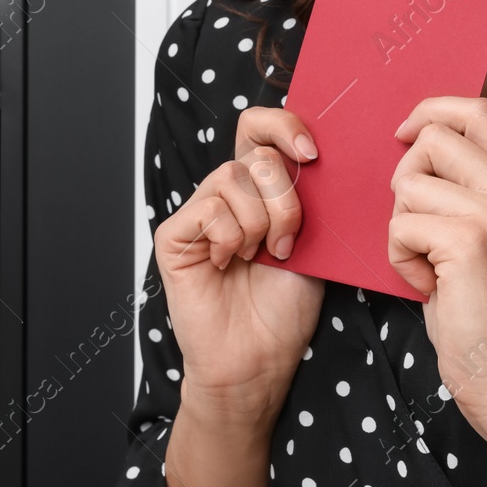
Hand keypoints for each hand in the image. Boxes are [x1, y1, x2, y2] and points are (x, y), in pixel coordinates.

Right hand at [154, 106, 326, 418]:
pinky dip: (230, 239)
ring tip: (257, 258)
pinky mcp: (173, 234)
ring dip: (259, 224)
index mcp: (257, 189)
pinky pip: (210, 210)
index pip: (259, 127)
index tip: (312, 153)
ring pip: (233, 178)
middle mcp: (224, 194)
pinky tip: (226, 266)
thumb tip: (313, 153)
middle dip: (285, 199)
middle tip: (287, 243)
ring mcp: (196, 212)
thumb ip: (305, 196)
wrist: (257, 360)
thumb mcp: (310, 242)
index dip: (284, 125)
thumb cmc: (283, 309)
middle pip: (256, 154)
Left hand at [388, 96, 486, 416]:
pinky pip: (399, 225)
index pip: (479, 110)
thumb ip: (466, 185)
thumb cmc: (481, 306)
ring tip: (430, 263)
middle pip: (432, 139)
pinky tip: (429, 284)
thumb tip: (415, 137)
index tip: (404, 133)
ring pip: (409, 184)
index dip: (432, 110)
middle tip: (420, 227)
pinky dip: (399, 258)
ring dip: (402, 226)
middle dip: (405, 179)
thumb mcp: (486, 232)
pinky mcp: (469, 242)